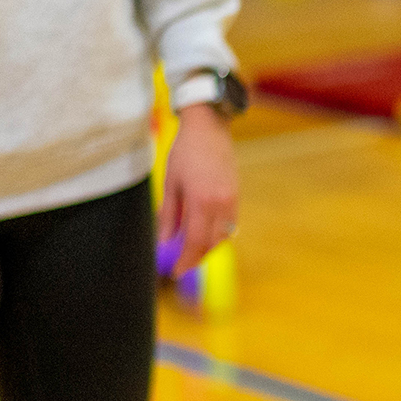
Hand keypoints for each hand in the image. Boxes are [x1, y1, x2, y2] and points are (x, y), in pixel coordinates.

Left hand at [160, 104, 238, 277]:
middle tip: (181, 264)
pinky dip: (217, 234)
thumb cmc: (185, 152)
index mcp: (202, 201)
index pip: (195, 242)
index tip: (175, 272)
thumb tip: (164, 242)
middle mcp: (221, 204)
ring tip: (191, 249)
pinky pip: (229, 224)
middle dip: (196, 257)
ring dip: (207, 247)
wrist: (209, 128)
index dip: (186, 260)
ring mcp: (232, 200)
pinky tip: (203, 232)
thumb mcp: (170, 183)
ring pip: (223, 236)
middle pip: (211, 243)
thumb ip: (168, 215)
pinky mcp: (236, 195)